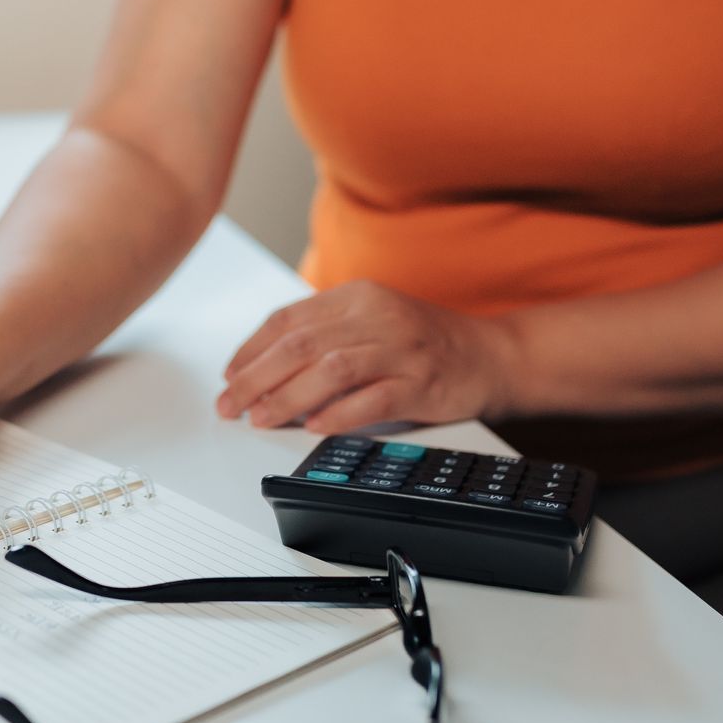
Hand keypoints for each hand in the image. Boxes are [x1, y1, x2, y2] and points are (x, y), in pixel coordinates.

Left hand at [216, 281, 521, 432]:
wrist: (493, 355)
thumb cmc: (423, 343)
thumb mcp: (370, 322)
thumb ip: (323, 334)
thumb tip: (260, 365)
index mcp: (357, 297)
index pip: (289, 319)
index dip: (251, 349)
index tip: (229, 375)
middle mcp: (378, 317)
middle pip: (301, 345)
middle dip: (256, 378)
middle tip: (230, 404)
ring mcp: (403, 349)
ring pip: (332, 369)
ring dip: (288, 396)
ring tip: (261, 418)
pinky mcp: (423, 383)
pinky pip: (374, 398)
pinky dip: (340, 413)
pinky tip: (314, 426)